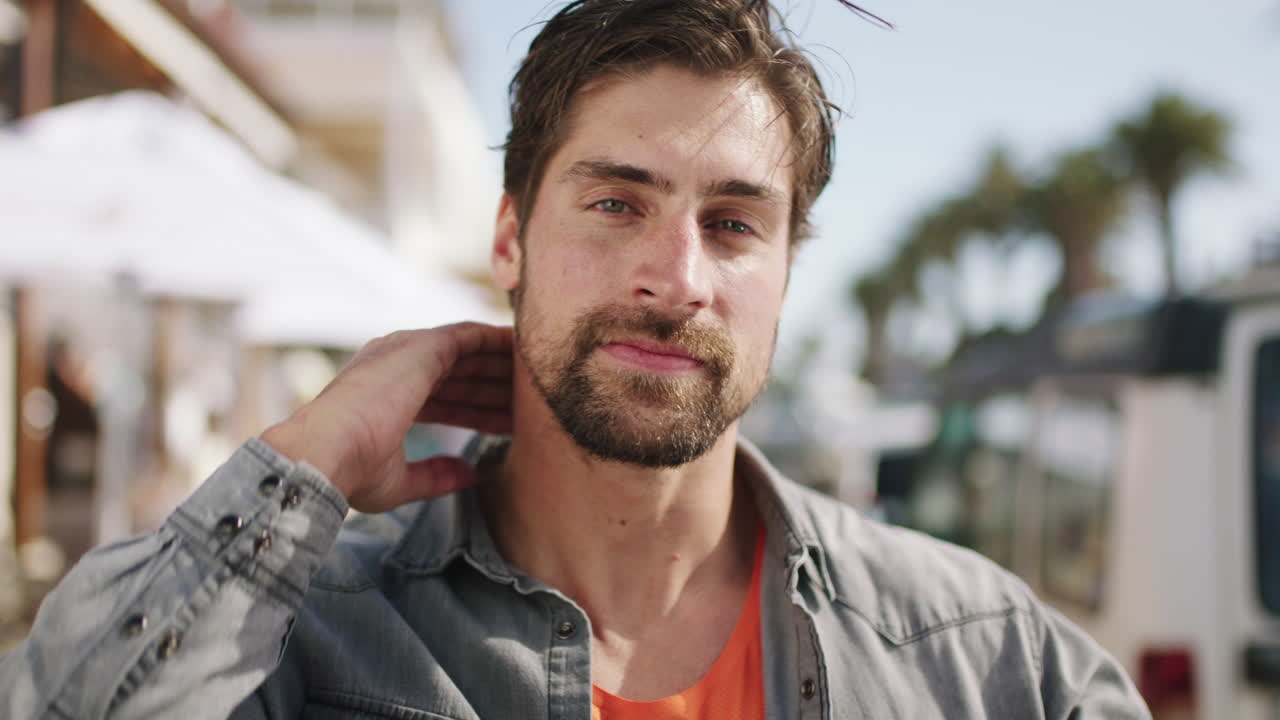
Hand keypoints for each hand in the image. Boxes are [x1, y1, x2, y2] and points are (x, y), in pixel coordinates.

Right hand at [260, 322, 513, 512]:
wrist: (326, 454)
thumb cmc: (350, 472)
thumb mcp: (399, 480)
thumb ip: (435, 474)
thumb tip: (469, 474)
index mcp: (384, 396)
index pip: (442, 398)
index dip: (476, 411)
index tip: (507, 426)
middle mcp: (394, 366)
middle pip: (459, 374)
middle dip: (495, 388)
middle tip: (534, 401)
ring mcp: (407, 351)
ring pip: (469, 353)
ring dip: (502, 365)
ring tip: (540, 375)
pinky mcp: (423, 345)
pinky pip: (472, 336)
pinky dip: (498, 341)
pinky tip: (526, 350)